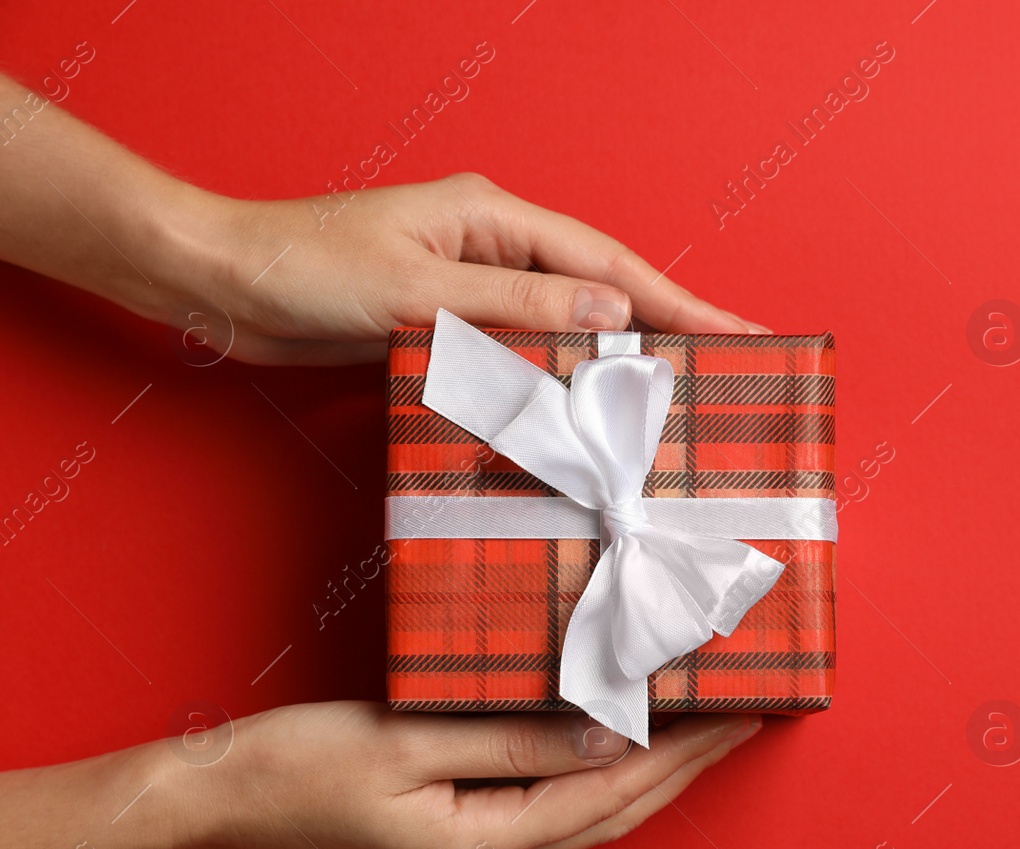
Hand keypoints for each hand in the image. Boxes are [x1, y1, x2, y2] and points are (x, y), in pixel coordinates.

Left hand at [0, 77, 765, 365]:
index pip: (612, 265)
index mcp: (496, 220)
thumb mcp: (420, 287)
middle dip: (669, 326)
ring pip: (569, 321)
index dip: (681, 303)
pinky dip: (564, 373)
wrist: (223, 283)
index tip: (742, 333)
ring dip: (621, 355)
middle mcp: (493, 246)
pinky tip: (588, 404)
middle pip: (604, 288)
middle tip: (733, 368)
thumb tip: (616, 313)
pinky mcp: (446, 319)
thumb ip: (520, 304)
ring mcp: (471, 282)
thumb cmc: (306, 269)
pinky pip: (526, 346)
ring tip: (679, 394)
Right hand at [0, 703, 760, 848]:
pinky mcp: (454, 823)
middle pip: (612, 814)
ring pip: (587, 814)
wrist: (216, 793)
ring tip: (701, 733)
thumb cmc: (298, 762)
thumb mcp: (409, 742)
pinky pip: (550, 802)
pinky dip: (598, 774)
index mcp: (482, 839)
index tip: (736, 715)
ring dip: (650, 775)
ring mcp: (471, 845)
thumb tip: (610, 739)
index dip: (680, 756)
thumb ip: (513, 741)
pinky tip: (613, 745)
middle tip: (745, 721)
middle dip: (685, 769)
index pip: (610, 795)